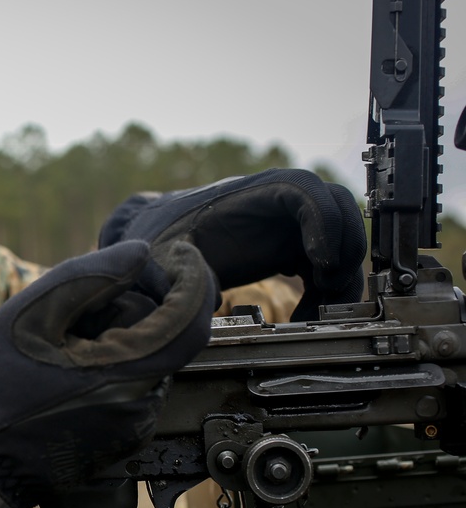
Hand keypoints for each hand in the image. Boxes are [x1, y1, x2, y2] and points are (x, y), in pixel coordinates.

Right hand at [0, 240, 214, 507]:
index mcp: (123, 374)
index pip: (189, 321)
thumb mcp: (30, 316)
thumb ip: (88, 277)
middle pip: (160, 336)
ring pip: (144, 360)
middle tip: (73, 318)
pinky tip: (65, 377)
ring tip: (60, 353)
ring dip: (113, 343)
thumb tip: (140, 253)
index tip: (174, 258)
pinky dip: (107, 370)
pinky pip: (131, 386)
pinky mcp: (122, 437)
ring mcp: (132, 426)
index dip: (189, 281)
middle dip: (126, 313)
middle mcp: (139, 406)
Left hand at [99, 169, 365, 320]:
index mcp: (249, 194)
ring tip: (315, 317)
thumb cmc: (162, 237)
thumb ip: (178, 273)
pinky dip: (328, 292)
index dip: (323, 218)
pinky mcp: (291, 250)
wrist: (160, 240)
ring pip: (340, 241)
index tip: (322, 260)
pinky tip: (306, 319)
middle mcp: (278, 206)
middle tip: (330, 292)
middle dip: (346, 250)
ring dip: (341, 279)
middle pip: (339, 209)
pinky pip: (327, 266)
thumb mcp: (161, 255)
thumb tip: (206, 298)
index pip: (302, 188)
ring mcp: (289, 227)